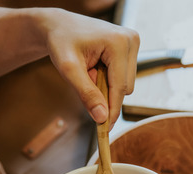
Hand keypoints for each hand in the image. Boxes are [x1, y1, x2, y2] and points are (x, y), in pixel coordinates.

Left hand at [41, 10, 139, 126]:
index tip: (104, 129)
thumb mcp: (68, 69)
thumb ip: (86, 94)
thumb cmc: (61, 42)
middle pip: (126, 87)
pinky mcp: (130, 48)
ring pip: (126, 84)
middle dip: (105, 93)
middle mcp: (131, 40)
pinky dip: (108, 79)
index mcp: (118, 42)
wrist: (59, 25)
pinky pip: (123, 76)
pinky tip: (96, 68)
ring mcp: (133, 43)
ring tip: (89, 71)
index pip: (120, 87)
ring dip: (106, 86)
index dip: (111, 109)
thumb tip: (102, 118)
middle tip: (84, 81)